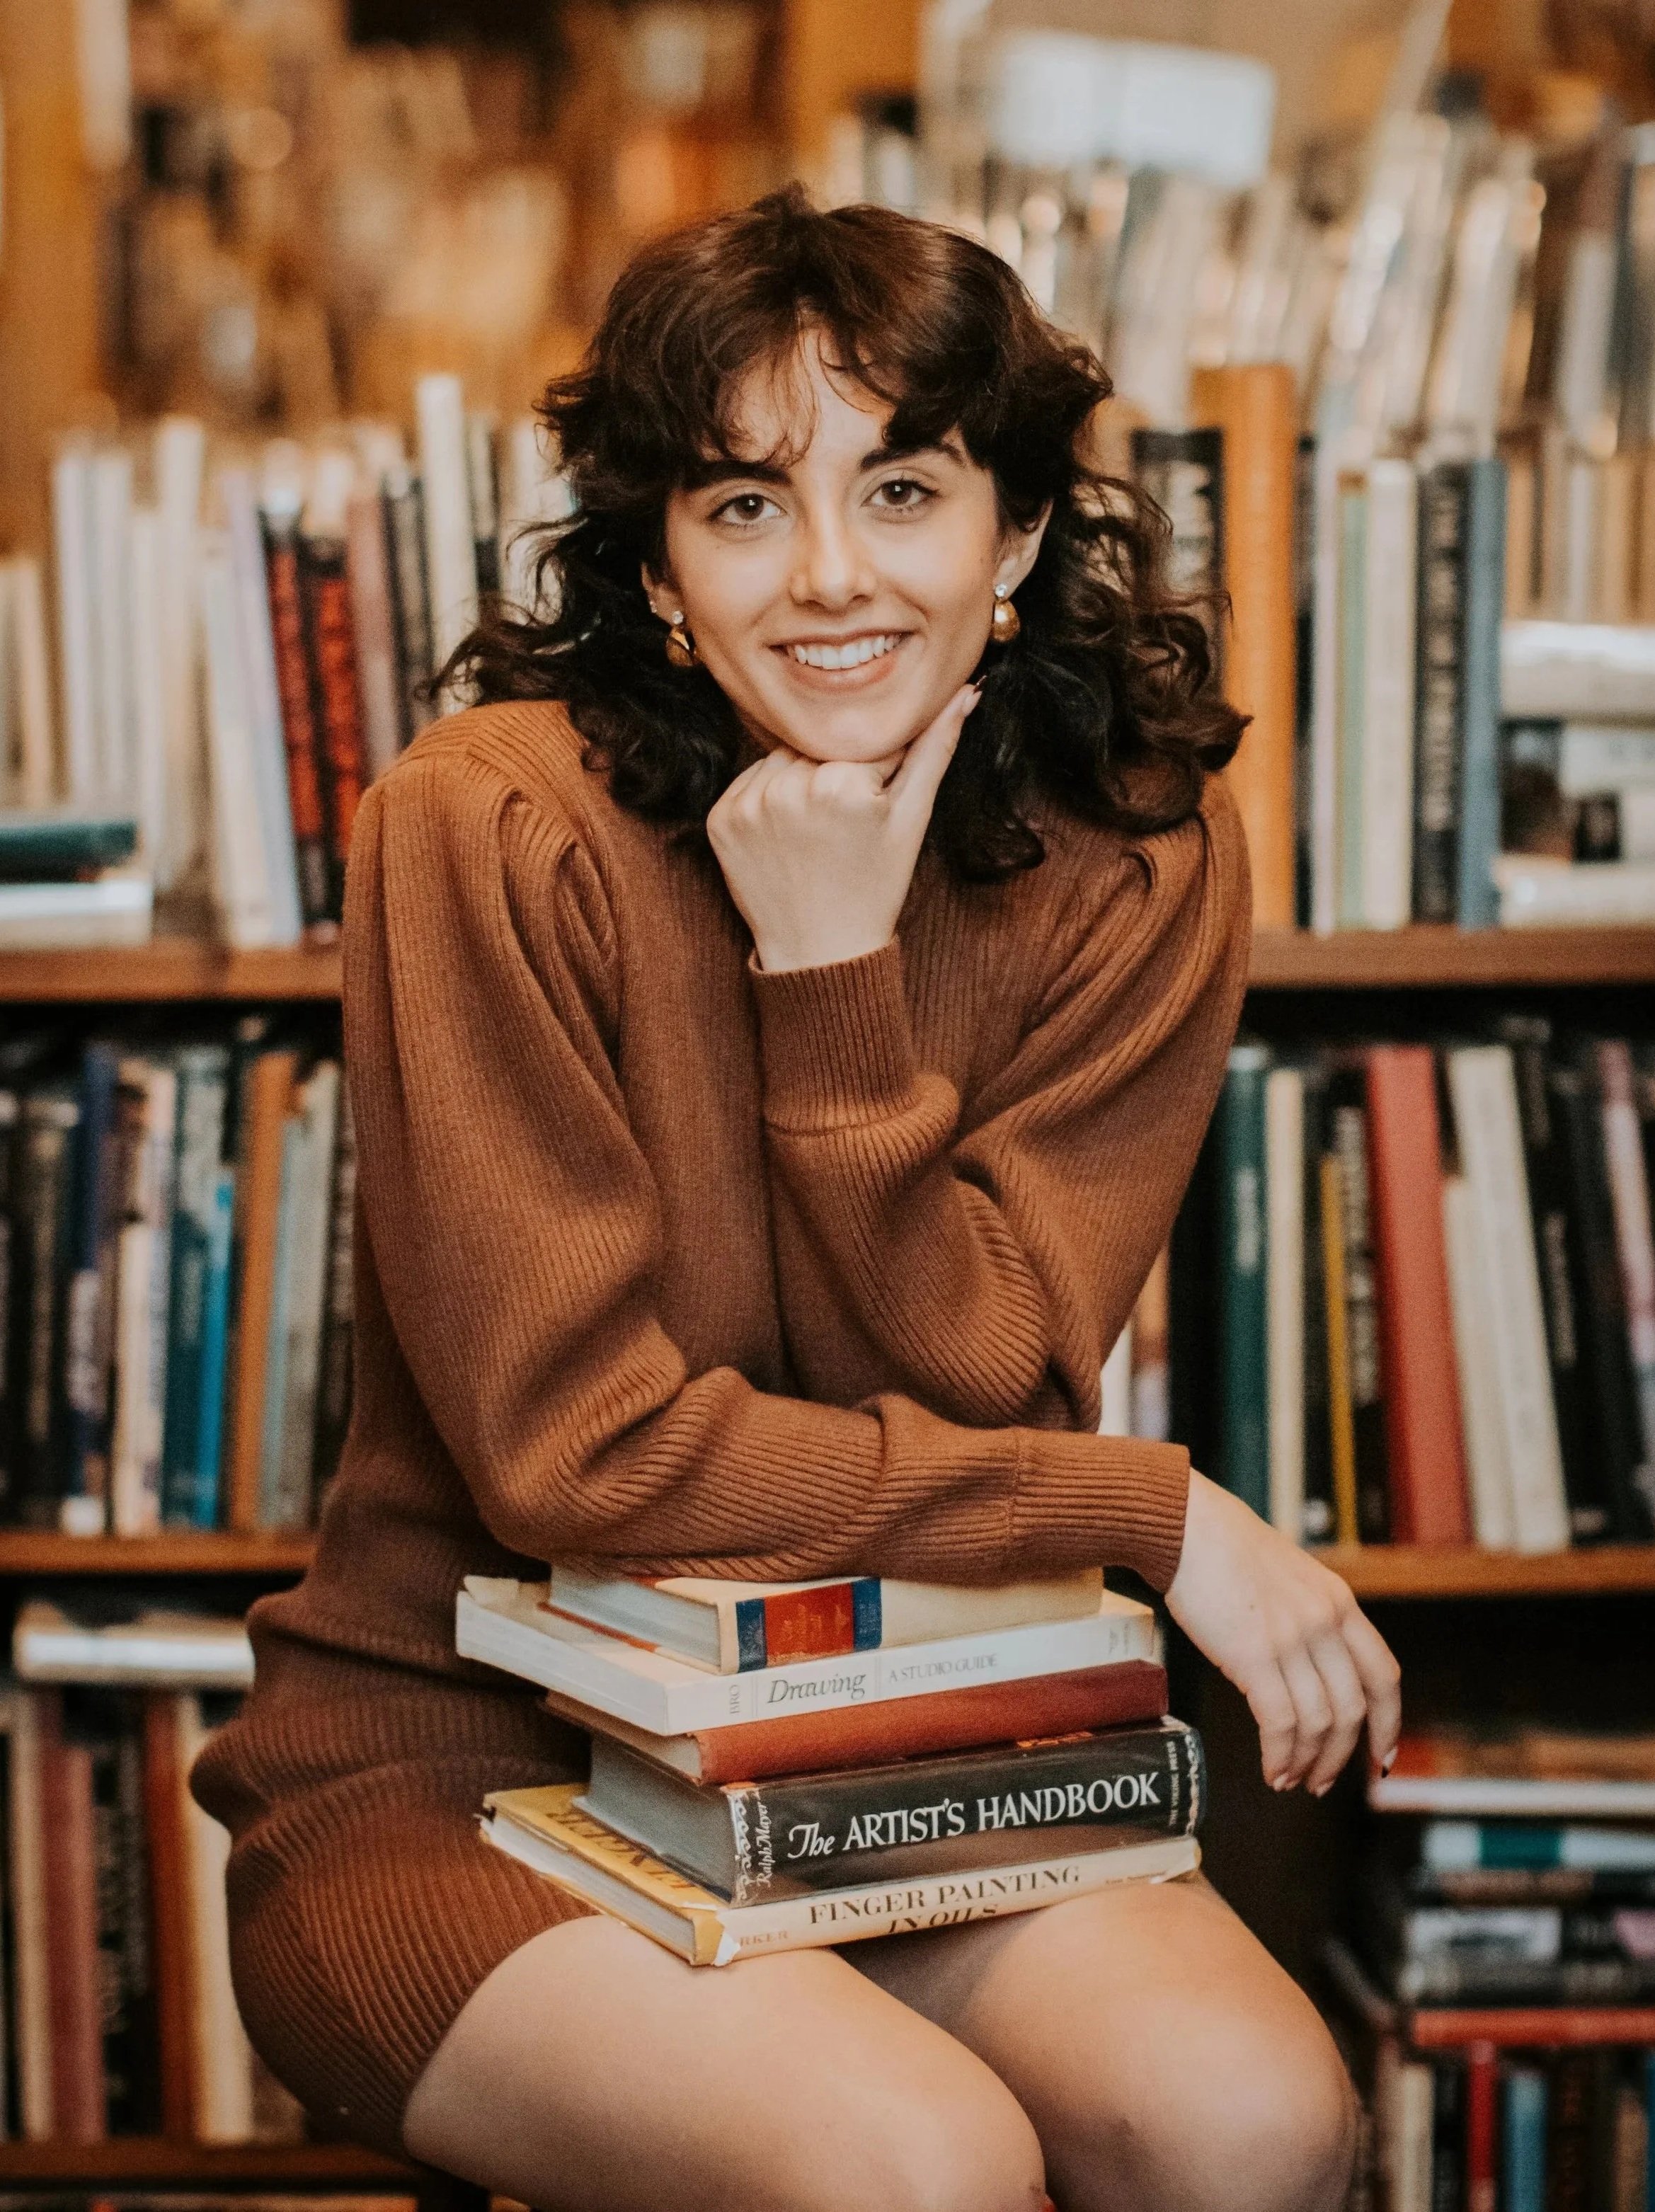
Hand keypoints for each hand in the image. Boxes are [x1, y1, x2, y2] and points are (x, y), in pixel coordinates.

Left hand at [706, 686, 979, 972]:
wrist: (820, 952)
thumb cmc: (875, 887)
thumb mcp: (912, 818)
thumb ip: (937, 749)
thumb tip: (966, 692)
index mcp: (841, 782)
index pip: (866, 742)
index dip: (878, 774)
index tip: (873, 811)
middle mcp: (788, 786)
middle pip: (821, 747)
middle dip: (837, 772)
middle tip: (844, 826)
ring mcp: (747, 803)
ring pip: (783, 759)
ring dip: (800, 779)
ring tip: (817, 831)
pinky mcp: (720, 818)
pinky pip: (749, 782)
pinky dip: (768, 798)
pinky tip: (787, 834)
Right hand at [1165, 1471, 1401, 1794]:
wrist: (1185, 1525)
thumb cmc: (1223, 1547)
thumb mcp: (1290, 1575)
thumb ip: (1309, 1616)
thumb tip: (1307, 1670)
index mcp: (1339, 1602)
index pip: (1383, 1675)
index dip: (1388, 1723)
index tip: (1380, 1757)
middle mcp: (1325, 1622)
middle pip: (1353, 1710)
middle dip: (1339, 1757)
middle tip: (1320, 1781)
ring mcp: (1292, 1639)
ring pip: (1319, 1723)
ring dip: (1306, 1762)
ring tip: (1288, 1780)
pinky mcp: (1254, 1654)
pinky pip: (1280, 1722)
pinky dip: (1280, 1755)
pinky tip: (1272, 1769)